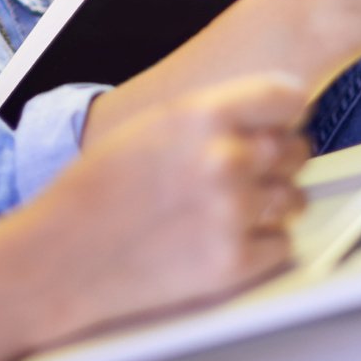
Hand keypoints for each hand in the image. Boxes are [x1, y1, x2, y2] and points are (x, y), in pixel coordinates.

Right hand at [26, 75, 310, 344]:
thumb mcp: (152, 127)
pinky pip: (282, 246)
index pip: (289, 96)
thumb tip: (264, 120)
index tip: (279, 124)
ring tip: (232, 212)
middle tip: (249, 175)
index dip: (285, 113)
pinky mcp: (234, 263)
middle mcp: (224, 159)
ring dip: (274, 206)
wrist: (62, 255)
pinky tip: (222, 240)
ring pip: (295, 200)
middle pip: (297, 150)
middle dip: (279, 162)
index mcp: (202, 116)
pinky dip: (261, 247)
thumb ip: (212, 118)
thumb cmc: (96, 191)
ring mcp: (232, 213)